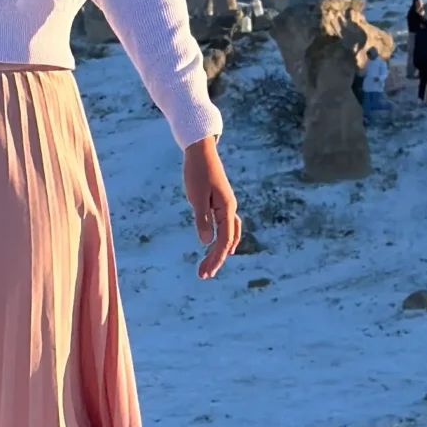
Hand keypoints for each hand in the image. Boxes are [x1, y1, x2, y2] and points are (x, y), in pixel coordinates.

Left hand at [182, 136, 239, 279]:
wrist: (200, 150)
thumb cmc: (197, 172)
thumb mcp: (196, 196)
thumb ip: (202, 219)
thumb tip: (206, 242)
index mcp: (226, 209)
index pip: (223, 241)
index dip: (215, 259)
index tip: (205, 273)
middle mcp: (230, 209)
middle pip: (226, 241)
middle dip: (215, 260)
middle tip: (202, 275)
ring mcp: (227, 206)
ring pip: (229, 235)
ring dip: (219, 251)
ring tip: (209, 266)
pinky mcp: (221, 202)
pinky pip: (226, 226)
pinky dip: (223, 239)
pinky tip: (215, 245)